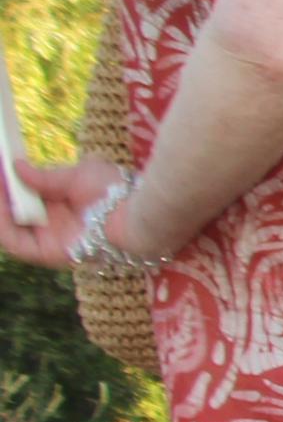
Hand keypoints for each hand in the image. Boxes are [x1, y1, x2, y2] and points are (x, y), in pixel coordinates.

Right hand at [0, 157, 124, 272]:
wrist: (130, 215)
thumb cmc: (112, 192)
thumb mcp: (76, 175)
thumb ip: (44, 176)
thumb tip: (16, 166)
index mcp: (65, 204)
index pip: (29, 196)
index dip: (12, 185)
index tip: (1, 167)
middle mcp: (55, 224)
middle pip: (17, 214)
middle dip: (2, 198)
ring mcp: (50, 240)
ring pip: (12, 229)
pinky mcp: (48, 255)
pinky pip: (17, 244)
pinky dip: (3, 227)